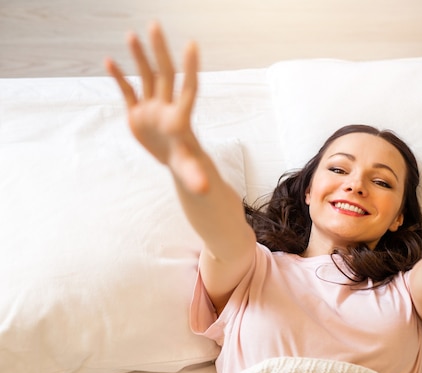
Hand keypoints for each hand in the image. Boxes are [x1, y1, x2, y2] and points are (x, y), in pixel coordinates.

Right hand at [104, 22, 208, 193]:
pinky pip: (128, 91)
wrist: (178, 163)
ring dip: (139, 57)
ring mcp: (152, 108)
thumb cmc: (189, 166)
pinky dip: (120, 78)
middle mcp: (166, 107)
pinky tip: (109, 61)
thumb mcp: (191, 171)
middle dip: (160, 51)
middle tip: (156, 25)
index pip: (188, 88)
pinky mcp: (138, 113)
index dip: (190, 68)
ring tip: (132, 34)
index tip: (193, 45)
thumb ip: (195, 176)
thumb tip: (204, 189)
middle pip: (164, 74)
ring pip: (146, 77)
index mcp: (181, 118)